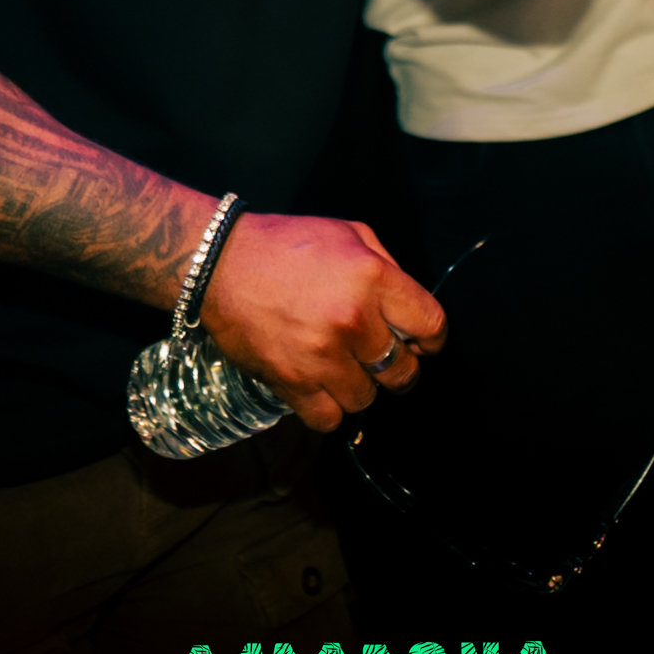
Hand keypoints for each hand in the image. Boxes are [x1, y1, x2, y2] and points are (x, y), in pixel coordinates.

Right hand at [201, 211, 445, 431]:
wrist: (221, 263)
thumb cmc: (287, 245)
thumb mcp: (349, 233)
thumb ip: (387, 267)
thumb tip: (410, 309)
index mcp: (373, 278)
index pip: (431, 326)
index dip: (430, 339)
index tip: (420, 341)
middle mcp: (353, 319)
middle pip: (404, 370)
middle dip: (399, 367)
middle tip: (380, 357)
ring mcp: (322, 355)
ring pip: (367, 399)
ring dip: (359, 387)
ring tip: (341, 366)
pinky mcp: (292, 382)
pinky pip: (329, 419)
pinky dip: (328, 408)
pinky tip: (320, 384)